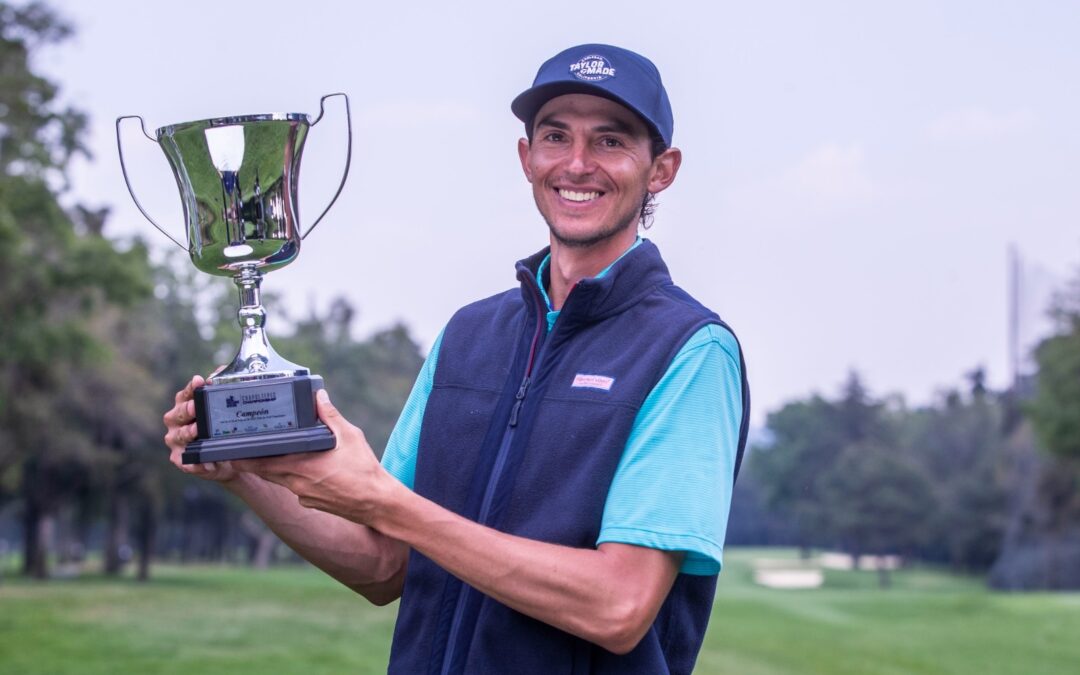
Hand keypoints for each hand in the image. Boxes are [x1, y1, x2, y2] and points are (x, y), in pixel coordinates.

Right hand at [163, 374, 237, 482]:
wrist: (227, 458)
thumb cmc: (221, 429)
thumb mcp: (223, 408)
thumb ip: (221, 386)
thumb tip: (223, 370)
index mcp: (184, 405)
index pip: (186, 394)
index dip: (192, 387)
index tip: (200, 381)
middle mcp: (176, 421)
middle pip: (178, 413)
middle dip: (187, 409)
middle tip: (196, 406)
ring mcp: (176, 441)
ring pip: (179, 436)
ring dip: (188, 433)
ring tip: (198, 430)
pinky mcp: (181, 460)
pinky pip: (186, 461)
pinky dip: (195, 461)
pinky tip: (206, 461)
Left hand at [235, 389, 395, 523]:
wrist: (377, 503)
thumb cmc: (365, 470)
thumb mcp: (350, 437)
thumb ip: (331, 416)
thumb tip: (319, 396)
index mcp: (302, 466)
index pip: (262, 463)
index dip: (244, 458)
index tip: (232, 450)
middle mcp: (297, 484)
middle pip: (266, 472)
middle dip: (254, 461)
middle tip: (243, 450)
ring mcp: (303, 496)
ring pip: (280, 480)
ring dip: (273, 469)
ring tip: (270, 455)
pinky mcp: (311, 503)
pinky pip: (295, 488)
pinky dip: (293, 478)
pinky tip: (304, 470)